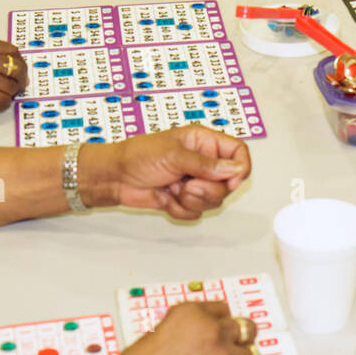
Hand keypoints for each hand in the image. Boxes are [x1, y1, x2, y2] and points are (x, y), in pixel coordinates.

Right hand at [0, 33, 27, 125]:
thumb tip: (5, 64)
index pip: (10, 49)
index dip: (17, 62)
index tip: (18, 68)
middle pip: (15, 66)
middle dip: (19, 78)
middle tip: (18, 85)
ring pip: (12, 84)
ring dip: (9, 93)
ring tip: (0, 95)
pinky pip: (4, 100)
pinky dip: (1, 104)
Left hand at [84, 125, 249, 217]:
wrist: (115, 178)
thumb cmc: (139, 155)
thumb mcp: (174, 155)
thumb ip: (206, 164)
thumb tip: (234, 169)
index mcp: (204, 142)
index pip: (238, 152)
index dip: (240, 168)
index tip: (230, 182)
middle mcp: (204, 162)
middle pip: (228, 182)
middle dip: (209, 190)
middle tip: (189, 186)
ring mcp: (195, 182)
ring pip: (213, 201)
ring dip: (193, 200)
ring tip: (174, 190)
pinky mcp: (185, 200)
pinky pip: (196, 212)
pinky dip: (180, 209)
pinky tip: (165, 197)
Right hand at [113, 301, 255, 354]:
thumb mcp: (160, 334)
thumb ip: (185, 328)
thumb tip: (197, 336)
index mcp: (190, 313)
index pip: (221, 308)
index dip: (219, 320)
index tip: (220, 324)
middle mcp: (210, 329)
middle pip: (240, 325)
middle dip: (235, 334)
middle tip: (231, 341)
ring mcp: (221, 354)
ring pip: (247, 351)